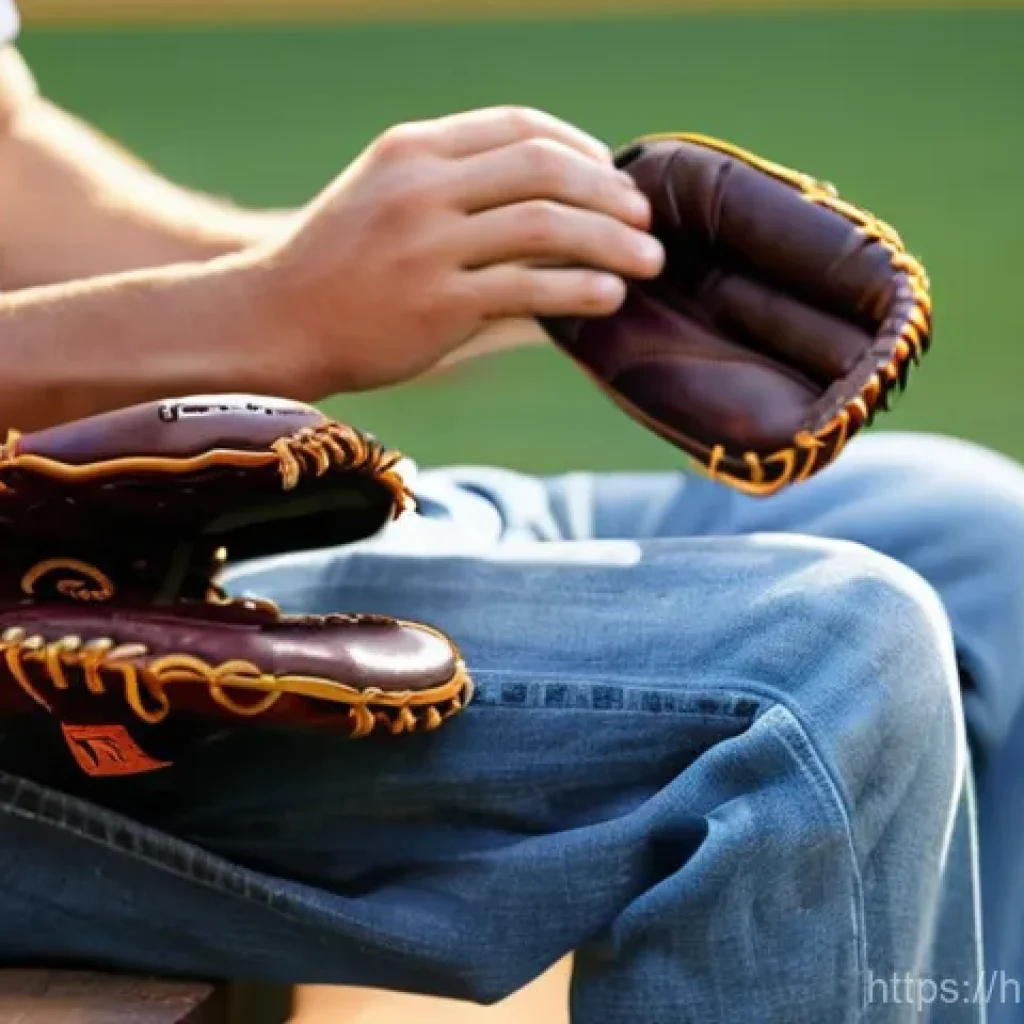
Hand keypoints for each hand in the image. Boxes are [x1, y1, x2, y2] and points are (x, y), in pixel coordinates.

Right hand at [254, 106, 663, 393]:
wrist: (276, 318)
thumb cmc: (339, 262)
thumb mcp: (387, 195)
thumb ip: (457, 185)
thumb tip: (550, 202)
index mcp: (413, 149)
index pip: (520, 127)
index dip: (582, 148)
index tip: (613, 177)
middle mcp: (421, 186)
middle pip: (545, 167)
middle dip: (610, 192)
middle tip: (647, 221)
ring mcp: (427, 244)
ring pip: (547, 224)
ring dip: (612, 242)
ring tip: (649, 263)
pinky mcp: (435, 305)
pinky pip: (529, 288)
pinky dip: (580, 290)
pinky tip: (609, 299)